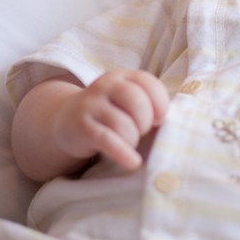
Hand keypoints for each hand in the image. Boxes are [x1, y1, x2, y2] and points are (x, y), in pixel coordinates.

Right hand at [51, 70, 169, 169]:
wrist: (67, 121)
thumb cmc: (111, 112)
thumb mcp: (128, 101)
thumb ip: (150, 104)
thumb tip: (172, 122)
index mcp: (123, 76)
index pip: (148, 83)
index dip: (160, 103)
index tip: (160, 119)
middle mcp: (105, 86)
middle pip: (136, 101)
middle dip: (145, 122)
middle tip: (142, 131)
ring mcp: (91, 105)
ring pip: (122, 124)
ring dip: (132, 139)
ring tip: (129, 141)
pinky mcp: (81, 127)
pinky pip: (107, 140)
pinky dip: (123, 153)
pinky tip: (133, 162)